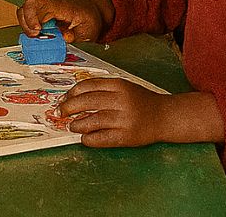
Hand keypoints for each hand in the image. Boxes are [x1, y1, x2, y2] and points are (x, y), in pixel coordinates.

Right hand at [17, 0, 113, 42]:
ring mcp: (43, 12)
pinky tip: (39, 39)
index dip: (30, 15)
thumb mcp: (87, 30)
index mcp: (58, 6)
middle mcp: (47, 7)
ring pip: (24, 14)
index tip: (36, 30)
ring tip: (37, 39)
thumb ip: (74, 35)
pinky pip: (29, 22)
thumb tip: (62, 38)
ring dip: (26, 28)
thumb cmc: (89, 18)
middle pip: (25, 8)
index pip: (36, 1)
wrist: (92, 11)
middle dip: (25, 25)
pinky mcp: (42, 18)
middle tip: (35, 37)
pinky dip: (30, 32)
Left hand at [58, 79, 223, 147]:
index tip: (64, 99)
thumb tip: (72, 98)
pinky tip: (85, 138)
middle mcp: (121, 101)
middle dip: (68, 107)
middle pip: (86, 101)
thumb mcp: (123, 87)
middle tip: (61, 112)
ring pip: (91, 121)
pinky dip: (89, 139)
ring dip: (77, 125)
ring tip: (73, 126)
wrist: (165, 117)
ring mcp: (124, 119)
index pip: (87, 85)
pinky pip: (101, 139)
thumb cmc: (140, 101)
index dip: (72, 93)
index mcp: (119, 85)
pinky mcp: (126, 137)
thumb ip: (102, 89)